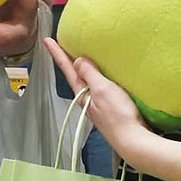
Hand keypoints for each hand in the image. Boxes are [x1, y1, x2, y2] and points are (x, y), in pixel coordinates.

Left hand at [44, 37, 147, 156]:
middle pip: (74, 75)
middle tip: (61, 45)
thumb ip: (89, 74)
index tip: (47, 41)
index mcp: (82, 93)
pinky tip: (101, 75)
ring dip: (81, 68)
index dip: (57, 54)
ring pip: (86, 81)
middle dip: (67, 60)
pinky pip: (98, 87)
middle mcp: (87, 99)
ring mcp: (97, 104)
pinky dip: (95, 77)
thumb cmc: (118, 115)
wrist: (133, 139)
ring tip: (78, 56)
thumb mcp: (102, 89)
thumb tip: (76, 61)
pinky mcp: (109, 108)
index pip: (68, 69)